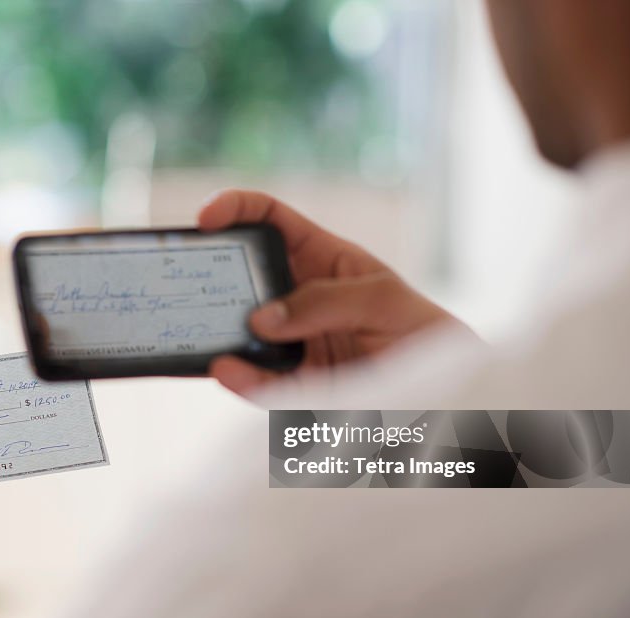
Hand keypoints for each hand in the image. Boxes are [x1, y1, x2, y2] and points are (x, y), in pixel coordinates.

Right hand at [198, 189, 467, 395]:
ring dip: (215, 329)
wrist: (443, 395)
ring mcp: (288, 341)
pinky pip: (254, 382)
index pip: (269, 220)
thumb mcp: (383, 300)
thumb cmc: (419, 331)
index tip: (206, 219)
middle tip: (186, 276)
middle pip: (241, 276)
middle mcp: (294, 297)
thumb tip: (263, 319)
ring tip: (197, 328)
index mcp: (319, 258)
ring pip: (238, 331)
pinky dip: (237, 377)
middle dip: (211, 273)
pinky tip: (226, 369)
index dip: (235, 209)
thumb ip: (326, 301)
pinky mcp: (290, 385)